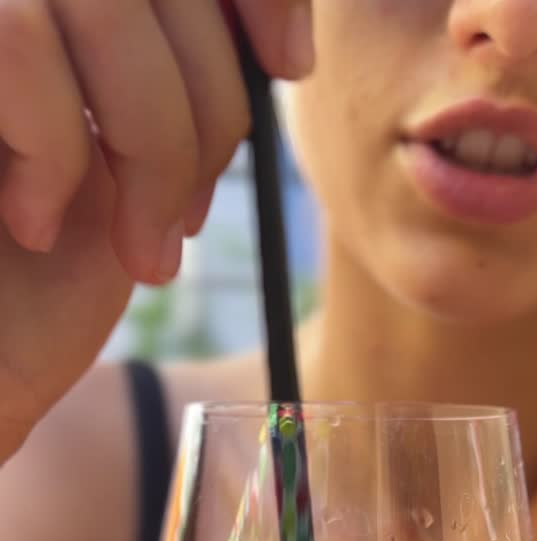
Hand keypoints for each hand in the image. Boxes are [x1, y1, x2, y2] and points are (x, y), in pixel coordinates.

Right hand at [0, 0, 313, 463]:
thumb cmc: (28, 294)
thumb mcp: (129, 179)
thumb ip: (177, 95)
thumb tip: (277, 39)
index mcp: (64, 15)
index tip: (289, 66)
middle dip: (208, 106)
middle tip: (186, 217)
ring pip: (103, 7)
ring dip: (151, 143)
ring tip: (129, 243)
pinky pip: (24, 52)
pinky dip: (56, 150)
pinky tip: (31, 222)